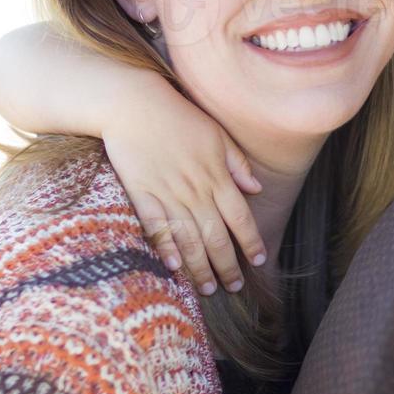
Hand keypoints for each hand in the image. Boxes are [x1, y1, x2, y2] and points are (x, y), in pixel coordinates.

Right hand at [103, 82, 265, 293]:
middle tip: (234, 286)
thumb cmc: (179, 117)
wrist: (135, 104)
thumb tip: (256, 189)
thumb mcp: (217, 134)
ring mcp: (168, 193)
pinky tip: (173, 267)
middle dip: (227, 265)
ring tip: (206, 288)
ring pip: (189, 238)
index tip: (259, 260)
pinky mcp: (141, 193)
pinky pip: (156, 227)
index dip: (251, 241)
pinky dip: (166, 248)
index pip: (241, 217)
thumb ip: (237, 164)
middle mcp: (196, 189)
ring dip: (200, 266)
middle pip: (217, 236)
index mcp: (217, 176)